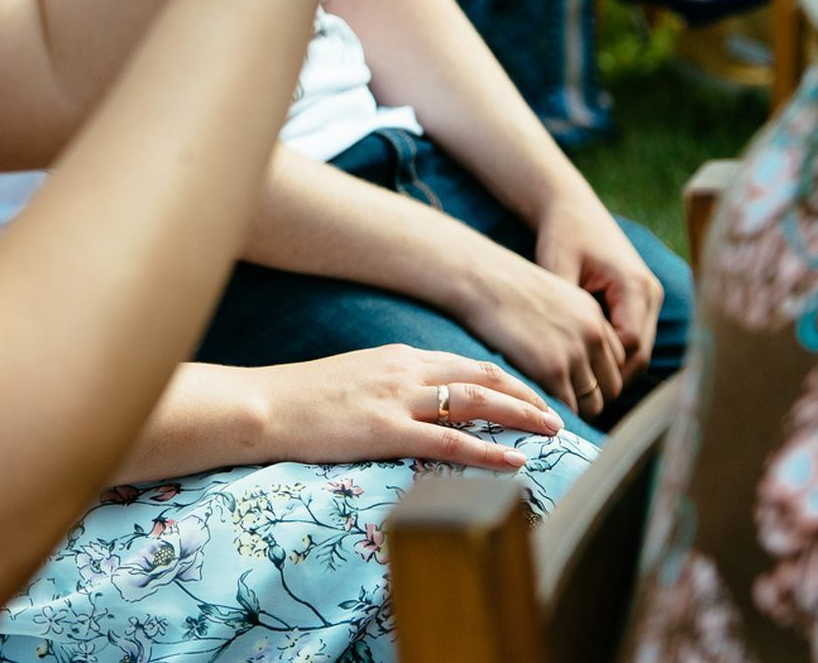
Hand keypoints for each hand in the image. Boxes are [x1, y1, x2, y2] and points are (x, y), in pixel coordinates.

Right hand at [253, 345, 561, 469]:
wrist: (261, 404)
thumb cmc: (300, 399)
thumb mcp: (352, 379)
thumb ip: (388, 385)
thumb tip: (416, 404)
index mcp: (397, 356)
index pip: (465, 364)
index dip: (504, 380)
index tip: (529, 396)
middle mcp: (404, 369)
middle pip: (481, 375)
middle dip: (525, 393)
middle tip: (556, 414)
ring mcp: (395, 399)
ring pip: (475, 401)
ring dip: (519, 415)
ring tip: (550, 432)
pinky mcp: (384, 430)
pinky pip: (448, 442)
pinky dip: (487, 450)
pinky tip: (513, 462)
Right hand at [446, 238, 627, 423]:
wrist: (479, 278)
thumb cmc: (501, 286)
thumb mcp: (550, 297)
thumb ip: (568, 324)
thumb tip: (565, 353)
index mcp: (594, 314)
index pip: (617, 361)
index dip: (598, 379)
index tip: (578, 388)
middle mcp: (593, 334)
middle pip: (612, 386)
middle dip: (592, 399)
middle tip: (566, 408)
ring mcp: (575, 352)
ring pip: (594, 403)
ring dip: (576, 412)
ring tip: (552, 414)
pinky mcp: (552, 370)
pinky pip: (568, 408)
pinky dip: (556, 416)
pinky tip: (538, 413)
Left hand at [533, 196, 663, 381]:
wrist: (572, 206)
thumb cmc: (562, 234)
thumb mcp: (558, 270)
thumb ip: (565, 312)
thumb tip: (558, 357)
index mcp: (633, 286)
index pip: (630, 346)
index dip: (605, 371)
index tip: (576, 388)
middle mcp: (650, 292)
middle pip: (640, 354)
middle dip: (612, 379)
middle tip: (581, 401)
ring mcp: (650, 295)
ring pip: (640, 349)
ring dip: (615, 369)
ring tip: (582, 390)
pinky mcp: (641, 297)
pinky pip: (634, 336)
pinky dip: (615, 353)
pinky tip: (588, 365)